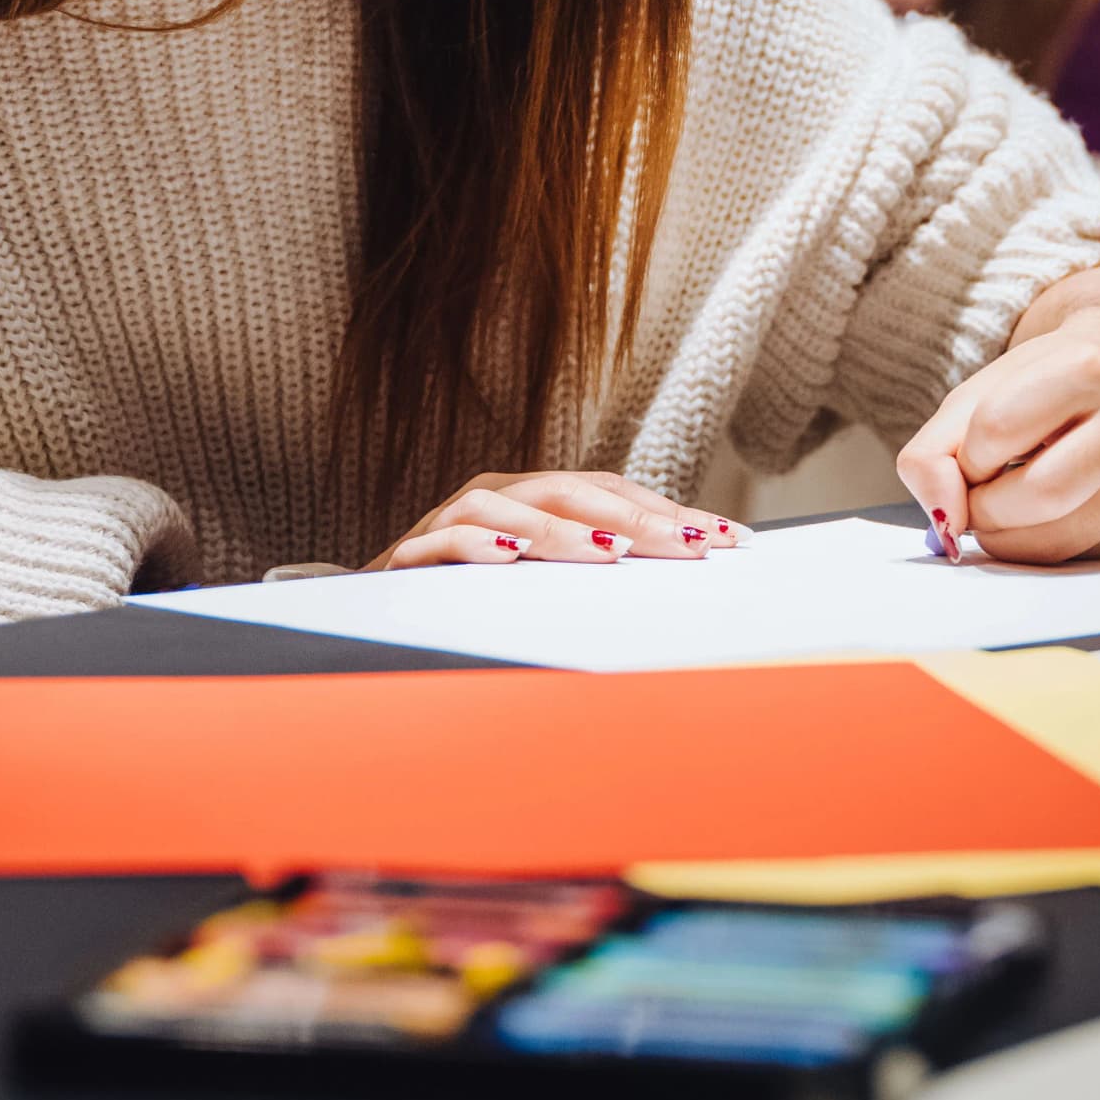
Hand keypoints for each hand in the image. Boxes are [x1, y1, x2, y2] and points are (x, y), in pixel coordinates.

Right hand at [367, 471, 744, 568]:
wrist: (371, 608)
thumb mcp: (539, 579)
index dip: (670, 511)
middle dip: (639, 520)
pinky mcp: (411, 552)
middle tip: (693, 546)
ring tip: (613, 552)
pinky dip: (481, 543)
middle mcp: (497, 495)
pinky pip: (447, 539)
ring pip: (515, 507)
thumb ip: (595, 567)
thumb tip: (682, 567)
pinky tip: (513, 556)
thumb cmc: (467, 593)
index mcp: (533, 496)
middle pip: (574, 492)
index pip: (612, 490)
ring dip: (565, 530)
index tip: (729, 539)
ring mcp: (453, 519)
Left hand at [897, 266, 1099, 562]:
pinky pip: (1070, 559)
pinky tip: (1032, 516)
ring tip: (1001, 503)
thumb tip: (945, 523)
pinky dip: (1030, 548)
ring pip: (1055, 542)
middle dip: (984, 508)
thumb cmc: (1034, 390)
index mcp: (1089, 369)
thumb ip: (932, 455)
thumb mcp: (972, 398)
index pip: (998, 431)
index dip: (966, 456)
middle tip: (976, 493)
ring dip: (1003, 537)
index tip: (972, 452)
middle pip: (1040, 495)